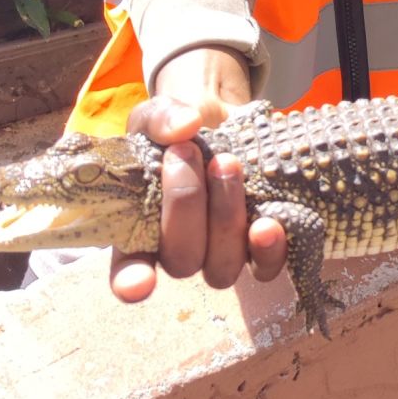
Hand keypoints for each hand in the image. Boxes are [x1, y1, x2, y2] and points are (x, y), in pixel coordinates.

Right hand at [109, 46, 287, 302]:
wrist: (228, 125)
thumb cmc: (181, 131)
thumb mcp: (160, 116)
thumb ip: (161, 118)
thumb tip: (185, 125)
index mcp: (139, 231)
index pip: (128, 272)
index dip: (132, 282)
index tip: (141, 283)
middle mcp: (179, 251)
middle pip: (181, 260)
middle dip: (185, 205)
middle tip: (188, 153)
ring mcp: (220, 253)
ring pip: (221, 267)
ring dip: (224, 219)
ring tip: (227, 164)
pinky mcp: (257, 248)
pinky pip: (265, 268)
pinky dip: (268, 249)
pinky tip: (269, 222)